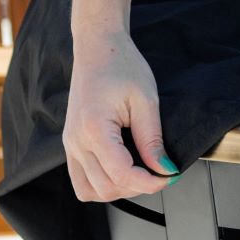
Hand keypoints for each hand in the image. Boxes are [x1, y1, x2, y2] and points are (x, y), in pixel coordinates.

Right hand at [63, 30, 178, 201]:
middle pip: (107, 188)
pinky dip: (103, 183)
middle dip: (138, 187)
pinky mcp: (71, 144)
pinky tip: (123, 170)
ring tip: (141, 172)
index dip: (150, 182)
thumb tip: (164, 169)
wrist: (97, 49)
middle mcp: (76, 140)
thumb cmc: (121, 66)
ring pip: (92, 190)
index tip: (170, 176)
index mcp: (94, 128)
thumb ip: (152, 140)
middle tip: (160, 171)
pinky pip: (82, 180)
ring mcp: (70, 144)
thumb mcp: (146, 101)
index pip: (122, 174)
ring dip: (120, 189)